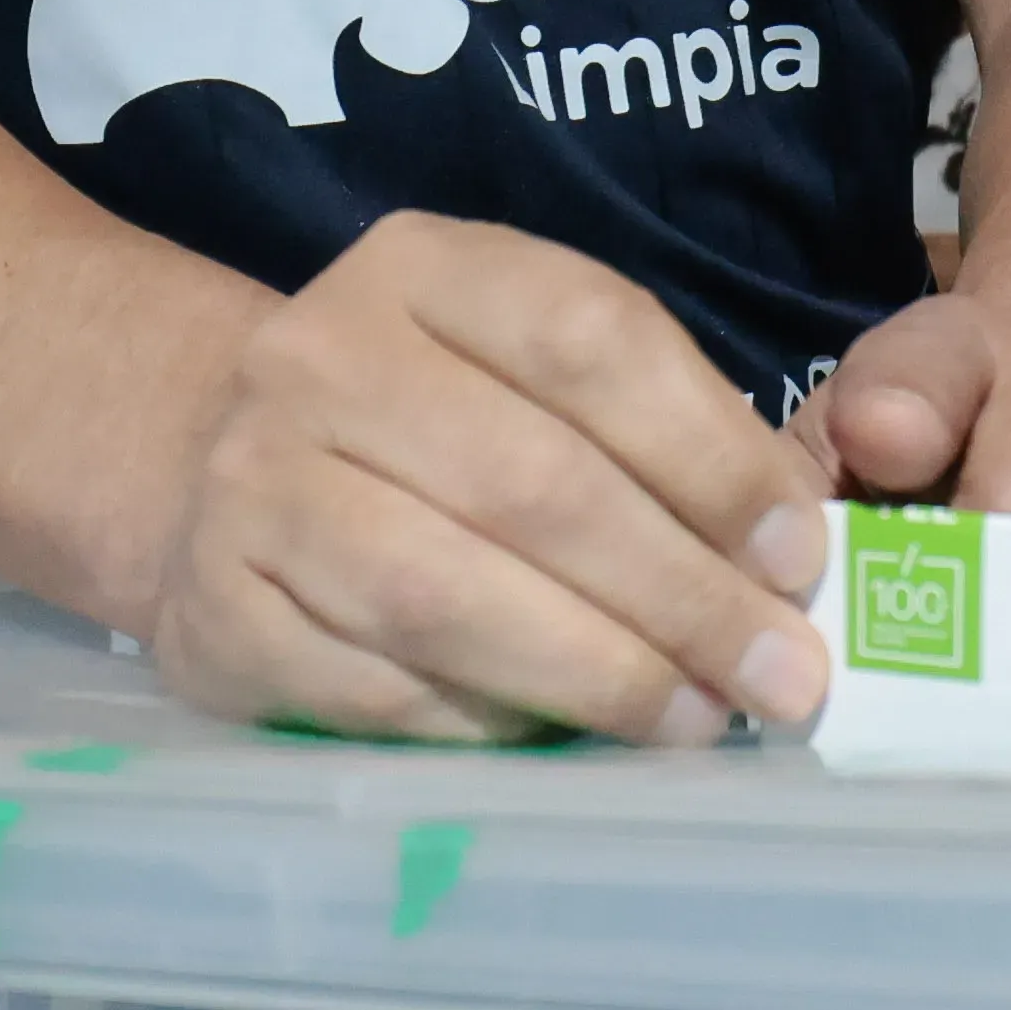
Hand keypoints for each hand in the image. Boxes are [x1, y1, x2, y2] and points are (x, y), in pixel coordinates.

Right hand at [137, 213, 827, 746]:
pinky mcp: (213, 610)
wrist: (214, 472)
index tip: (797, 554)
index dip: (711, 456)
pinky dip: (484, 724)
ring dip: (596, 673)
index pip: (588, 340)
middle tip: (779, 676)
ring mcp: (251, 483)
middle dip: (679, 595)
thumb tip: (786, 548)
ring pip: (445, 597)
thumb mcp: (534, 372)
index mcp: (423, 269)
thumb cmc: (432, 427)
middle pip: (529, 483)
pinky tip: (561, 740)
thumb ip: (659, 430)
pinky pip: (372, 687)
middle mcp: (319, 356)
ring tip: (696, 720)